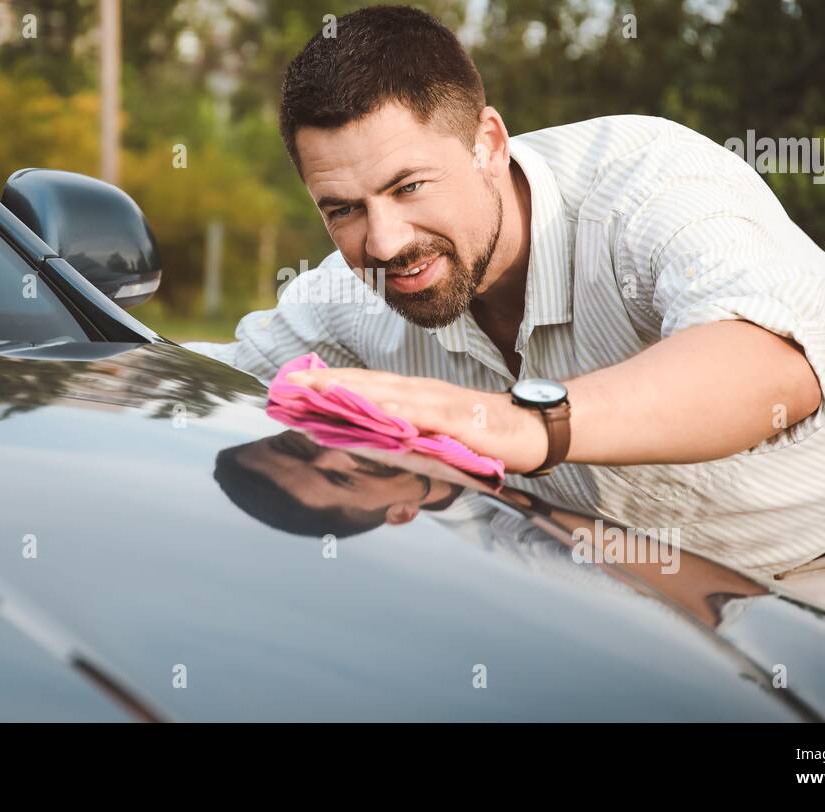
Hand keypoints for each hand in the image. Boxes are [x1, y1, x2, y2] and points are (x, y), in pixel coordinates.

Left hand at [285, 367, 549, 472]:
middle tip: (288, 383)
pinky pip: (424, 415)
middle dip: (327, 382)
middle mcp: (423, 392)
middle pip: (368, 383)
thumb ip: (408, 438)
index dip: (330, 382)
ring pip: (389, 394)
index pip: (366, 385)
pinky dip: (399, 411)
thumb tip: (373, 442)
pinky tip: (376, 410)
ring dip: (353, 390)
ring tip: (317, 390)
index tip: (294, 383)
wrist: (536, 430)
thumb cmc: (486, 435)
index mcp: (415, 395)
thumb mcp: (439, 438)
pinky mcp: (460, 420)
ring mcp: (441, 404)